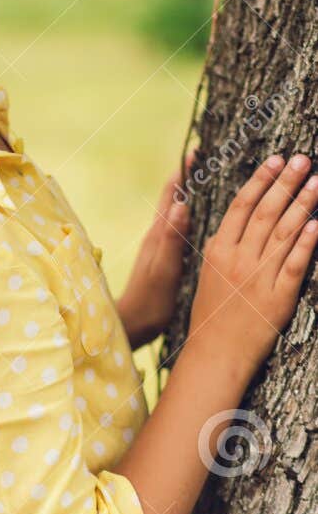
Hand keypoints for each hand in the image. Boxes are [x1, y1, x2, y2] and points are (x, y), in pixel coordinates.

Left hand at [116, 152, 194, 348]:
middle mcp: (156, 236)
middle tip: (207, 155)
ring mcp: (158, 247)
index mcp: (158, 236)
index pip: (171, 195)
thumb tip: (179, 205)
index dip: (183, 172)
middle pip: (172, 198)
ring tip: (208, 179)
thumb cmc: (149, 303)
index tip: (197, 149)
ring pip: (175, 211)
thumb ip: (170, 241)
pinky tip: (200, 219)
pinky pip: (177, 228)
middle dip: (188, 176)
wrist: (131, 325)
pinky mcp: (162, 258)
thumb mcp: (163, 272)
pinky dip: (189, 215)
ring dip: (188, 193)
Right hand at [188, 151, 317, 372]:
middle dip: (285, 182)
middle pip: (265, 212)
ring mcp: (258, 278)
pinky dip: (307, 243)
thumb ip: (223, 245)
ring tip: (316, 181)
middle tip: (302, 159)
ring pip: (283, 233)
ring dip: (302, 204)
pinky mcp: (278, 298)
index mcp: (217, 251)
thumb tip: (238, 218)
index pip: (241, 206)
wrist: (215, 354)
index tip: (275, 160)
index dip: (260, 180)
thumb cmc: (211, 315)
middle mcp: (238, 260)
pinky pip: (294, 265)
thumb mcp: (208, 273)